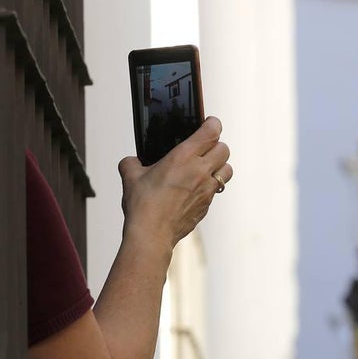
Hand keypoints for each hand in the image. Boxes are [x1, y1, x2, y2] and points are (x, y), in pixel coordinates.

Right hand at [118, 117, 232, 249]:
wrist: (151, 235)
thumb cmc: (143, 205)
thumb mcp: (130, 177)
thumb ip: (131, 164)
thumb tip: (131, 162)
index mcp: (183, 157)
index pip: (212, 132)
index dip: (213, 124)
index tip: (208, 123)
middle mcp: (200, 171)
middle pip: (224, 149)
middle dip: (217, 145)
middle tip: (205, 147)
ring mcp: (206, 190)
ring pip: (227, 170)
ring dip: (220, 165)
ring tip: (206, 167)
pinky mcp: (207, 206)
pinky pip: (216, 190)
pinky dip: (210, 186)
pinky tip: (195, 189)